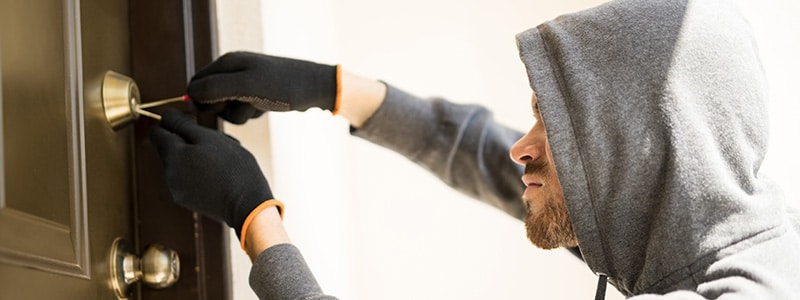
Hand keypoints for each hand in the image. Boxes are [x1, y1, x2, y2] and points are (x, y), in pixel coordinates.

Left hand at [150, 108, 271, 235]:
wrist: (247, 204)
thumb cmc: (233, 168)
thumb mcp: (211, 138)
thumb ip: (184, 125)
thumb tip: (165, 116)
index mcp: (173, 155)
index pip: (157, 131)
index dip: (173, 123)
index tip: (192, 123)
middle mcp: (168, 173)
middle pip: (169, 147)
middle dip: (187, 141)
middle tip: (215, 145)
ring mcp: (175, 188)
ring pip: (178, 162)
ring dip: (193, 157)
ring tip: (219, 162)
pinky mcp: (185, 200)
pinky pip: (185, 178)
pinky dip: (196, 172)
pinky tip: (217, 175)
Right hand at [188, 51, 337, 123]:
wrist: (316, 88)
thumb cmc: (283, 86)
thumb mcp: (247, 88)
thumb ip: (216, 89)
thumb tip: (191, 95)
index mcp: (227, 63)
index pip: (195, 85)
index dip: (201, 102)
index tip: (220, 109)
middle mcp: (234, 70)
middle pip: (209, 98)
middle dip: (223, 109)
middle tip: (243, 106)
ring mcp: (245, 82)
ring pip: (226, 107)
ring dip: (239, 114)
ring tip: (258, 106)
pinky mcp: (256, 93)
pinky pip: (241, 110)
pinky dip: (251, 113)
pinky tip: (265, 108)